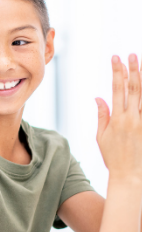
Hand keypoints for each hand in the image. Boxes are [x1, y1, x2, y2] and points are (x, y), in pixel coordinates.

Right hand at [96, 54, 141, 181]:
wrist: (130, 177)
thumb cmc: (113, 158)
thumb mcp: (101, 137)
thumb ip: (102, 115)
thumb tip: (99, 97)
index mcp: (117, 119)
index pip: (116, 89)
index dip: (116, 72)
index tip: (115, 58)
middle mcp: (132, 119)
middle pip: (133, 88)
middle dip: (132, 69)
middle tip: (131, 54)